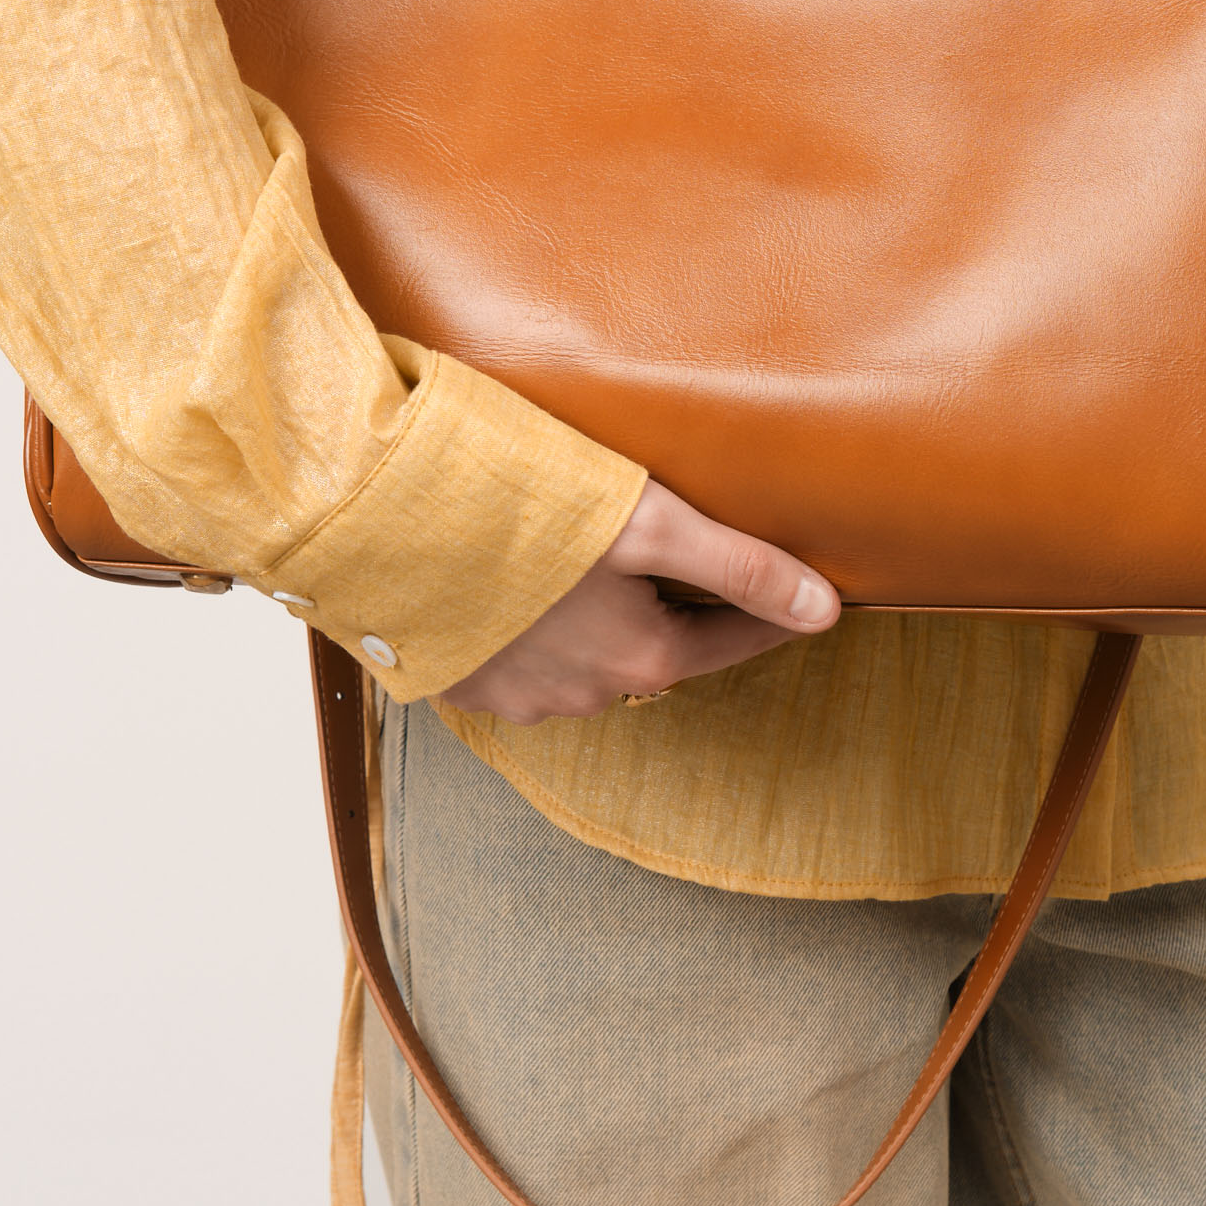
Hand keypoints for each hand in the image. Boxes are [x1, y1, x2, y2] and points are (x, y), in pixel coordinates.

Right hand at [439, 478, 839, 726]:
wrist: (377, 518)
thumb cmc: (517, 508)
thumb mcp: (648, 521)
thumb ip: (739, 566)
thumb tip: (828, 610)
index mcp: (640, 660)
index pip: (731, 637)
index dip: (766, 606)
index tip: (796, 589)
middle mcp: (583, 695)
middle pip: (657, 645)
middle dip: (674, 605)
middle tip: (680, 553)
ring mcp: (517, 697)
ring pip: (587, 655)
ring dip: (598, 616)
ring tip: (594, 557)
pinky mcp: (459, 682)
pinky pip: (521, 657)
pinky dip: (535, 624)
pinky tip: (522, 577)